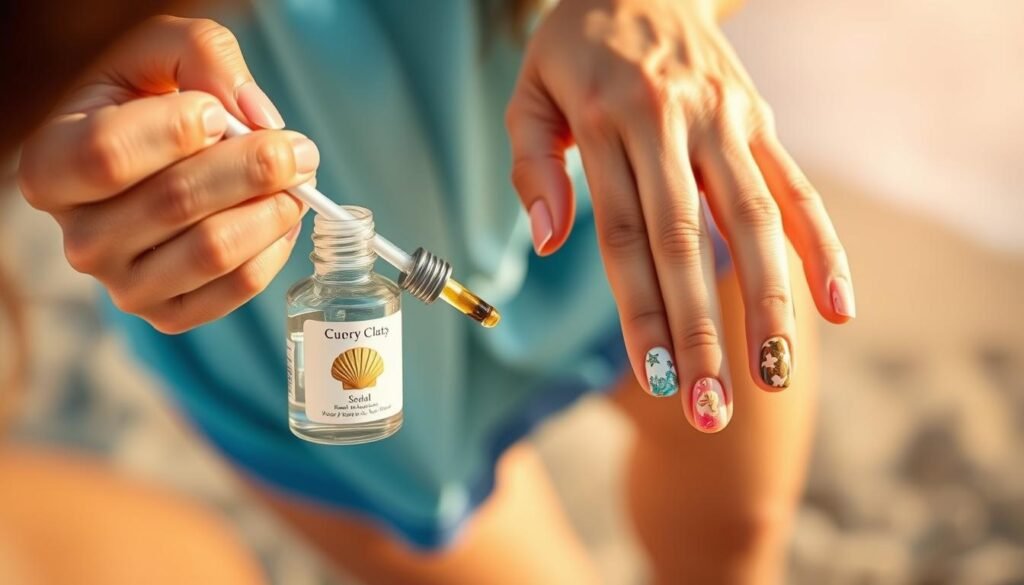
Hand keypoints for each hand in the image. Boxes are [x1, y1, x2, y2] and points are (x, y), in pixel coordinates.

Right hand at [17, 16, 317, 332]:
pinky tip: (282, 216)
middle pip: (174, 202)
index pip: (108, 154)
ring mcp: (123, 285)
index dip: (175, 130)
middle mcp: (79, 237)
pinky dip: (274, 249)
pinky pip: (235, 288)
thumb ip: (203, 57)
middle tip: (297, 148)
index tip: (217, 112)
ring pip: (212, 250)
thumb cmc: (153, 99)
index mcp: (53, 165)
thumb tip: (257, 118)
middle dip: (252, 167)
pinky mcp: (169, 315)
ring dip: (272, 209)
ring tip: (300, 178)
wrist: (159, 160)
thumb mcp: (163, 50)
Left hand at [506, 0, 854, 430]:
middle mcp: (671, 124)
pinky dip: (821, 246)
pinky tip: (837, 308)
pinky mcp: (759, 118)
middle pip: (689, 242)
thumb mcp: (530, 93)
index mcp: (606, 123)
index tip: (658, 379)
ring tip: (774, 377)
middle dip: (701, 331)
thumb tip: (551, 241)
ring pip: (754, 221)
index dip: (643, 313)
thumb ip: (532, 167)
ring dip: (769, 304)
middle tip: (710, 410)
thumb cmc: (574, 48)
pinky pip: (797, 187)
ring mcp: (724, 121)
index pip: (626, 237)